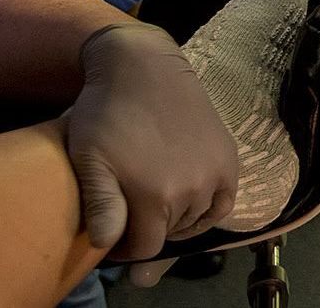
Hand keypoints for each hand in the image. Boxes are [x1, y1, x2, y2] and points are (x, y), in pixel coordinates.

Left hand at [64, 22, 237, 258]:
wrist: (145, 69)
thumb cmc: (107, 114)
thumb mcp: (90, 160)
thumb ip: (102, 205)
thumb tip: (107, 244)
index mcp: (157, 196)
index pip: (146, 248)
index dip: (125, 250)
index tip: (111, 238)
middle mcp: (193, 190)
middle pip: (170, 233)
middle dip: (147, 230)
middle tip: (128, 214)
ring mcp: (215, 173)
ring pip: (195, 219)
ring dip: (175, 220)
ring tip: (153, 204)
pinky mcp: (229, 158)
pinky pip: (223, 203)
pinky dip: (208, 211)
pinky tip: (189, 204)